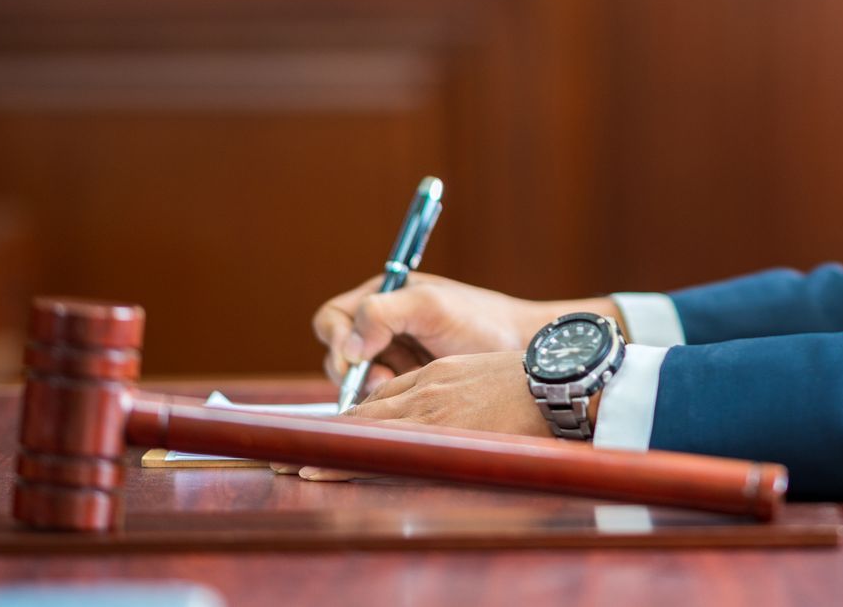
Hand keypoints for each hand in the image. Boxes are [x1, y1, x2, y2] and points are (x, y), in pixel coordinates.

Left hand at [276, 352, 557, 481]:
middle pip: (364, 415)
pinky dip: (347, 456)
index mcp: (437, 377)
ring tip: (291, 463)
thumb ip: (452, 389)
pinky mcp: (439, 433)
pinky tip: (321, 466)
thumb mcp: (483, 376)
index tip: (328, 432)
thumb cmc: (531, 384)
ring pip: (365, 431)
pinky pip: (383, 448)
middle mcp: (425, 393)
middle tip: (284, 449)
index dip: (351, 418)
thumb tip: (435, 413)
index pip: (382, 400)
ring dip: (325, 448)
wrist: (559, 385)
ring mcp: (430, 414)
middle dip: (324, 433)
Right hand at [310, 272, 614, 394]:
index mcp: (382, 298)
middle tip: (384, 381)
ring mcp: (392, 356)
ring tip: (402, 386)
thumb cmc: (479, 319)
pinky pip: (379, 397)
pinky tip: (408, 400)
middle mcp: (381, 326)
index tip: (357, 357)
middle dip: (353, 370)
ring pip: (356, 380)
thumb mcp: (431, 307)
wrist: (519, 348)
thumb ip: (383, 314)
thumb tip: (349, 344)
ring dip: (371, 388)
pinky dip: (386, 401)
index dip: (337, 338)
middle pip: (337, 352)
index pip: (332, 318)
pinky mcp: (406, 382)